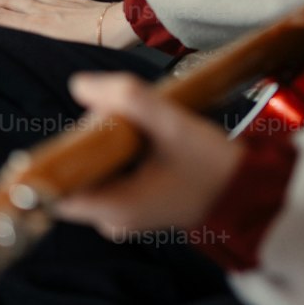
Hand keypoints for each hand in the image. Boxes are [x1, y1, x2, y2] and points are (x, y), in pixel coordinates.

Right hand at [0, 0, 132, 44]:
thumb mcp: (60, 52)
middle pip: (8, 2)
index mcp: (39, 26)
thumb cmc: (98, 43)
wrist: (121, 24)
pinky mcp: (75, 1)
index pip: (3, 20)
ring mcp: (59, 4)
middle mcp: (45, 11)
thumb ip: (36, 48)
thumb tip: (17, 52)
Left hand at [53, 71, 245, 235]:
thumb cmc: (214, 165)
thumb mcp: (173, 124)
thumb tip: (80, 85)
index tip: (86, 125)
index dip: (59, 154)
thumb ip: (129, 99)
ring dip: (110, 142)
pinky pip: (111, 175)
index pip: (55, 188)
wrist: (248, 192)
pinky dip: (121, 153)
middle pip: (75, 172)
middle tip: (132, 117)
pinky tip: (149, 141)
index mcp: (114, 209)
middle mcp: (111, 220)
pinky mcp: (133, 206)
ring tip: (147, 129)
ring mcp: (122, 215)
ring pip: (94, 170)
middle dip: (94, 137)